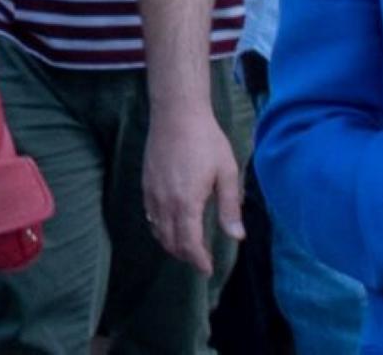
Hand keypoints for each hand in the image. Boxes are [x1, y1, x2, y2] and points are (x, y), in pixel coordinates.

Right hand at [143, 105, 243, 275]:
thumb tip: (237, 236)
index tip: (208, 269)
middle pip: (170, 240)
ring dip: (171, 244)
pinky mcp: (145, 183)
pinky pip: (150, 215)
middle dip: (185, 255)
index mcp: (186, 202)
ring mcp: (152, 192)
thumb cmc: (206, 141)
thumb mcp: (227, 173)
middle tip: (200, 261)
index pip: (188, 243)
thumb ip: (230, 207)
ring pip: (157, 229)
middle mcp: (165, 201)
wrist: (176, 114)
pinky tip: (171, 225)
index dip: (198, 260)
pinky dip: (159, 228)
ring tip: (187, 247)